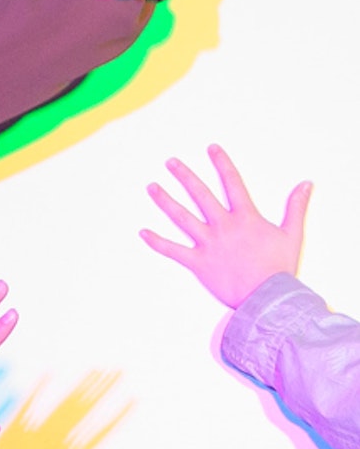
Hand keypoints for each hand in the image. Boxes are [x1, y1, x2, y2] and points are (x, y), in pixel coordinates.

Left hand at [140, 144, 311, 307]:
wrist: (270, 299)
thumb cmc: (280, 269)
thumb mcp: (292, 234)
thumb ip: (295, 207)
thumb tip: (306, 184)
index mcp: (245, 218)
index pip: (232, 183)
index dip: (221, 163)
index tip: (211, 148)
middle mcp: (223, 226)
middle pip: (200, 194)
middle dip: (184, 176)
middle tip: (170, 162)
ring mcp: (209, 244)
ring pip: (182, 217)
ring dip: (164, 200)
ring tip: (151, 186)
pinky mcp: (198, 262)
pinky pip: (173, 250)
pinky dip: (157, 242)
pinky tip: (142, 232)